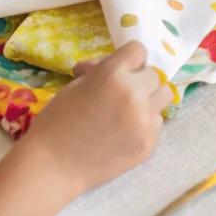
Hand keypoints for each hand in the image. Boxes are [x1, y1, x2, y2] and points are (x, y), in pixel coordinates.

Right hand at [26, 42, 170, 196]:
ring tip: (129, 111)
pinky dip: (145, 123)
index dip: (128, 59)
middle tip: (121, 93)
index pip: (138, 50)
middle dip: (138, 80)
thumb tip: (112, 67)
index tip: (120, 69)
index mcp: (113, 74)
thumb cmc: (56, 121)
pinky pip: (157, 123)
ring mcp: (145, 121)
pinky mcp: (150, 144)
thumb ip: (101, 72)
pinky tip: (125, 132)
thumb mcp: (76, 85)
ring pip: (163, 96)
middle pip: (154, 74)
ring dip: (149, 99)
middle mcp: (135, 94)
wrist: (52, 165)